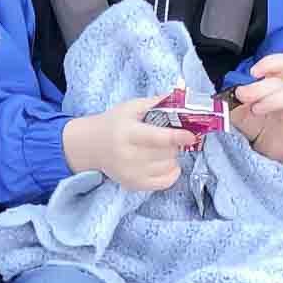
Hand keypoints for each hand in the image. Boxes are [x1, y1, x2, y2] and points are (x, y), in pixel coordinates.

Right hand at [63, 96, 197, 192]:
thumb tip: (183, 97)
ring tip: (164, 148)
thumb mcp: (131, 107)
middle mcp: (128, 156)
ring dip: (173, 156)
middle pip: (166, 153)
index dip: (178, 137)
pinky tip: (169, 163)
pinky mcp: (133, 185)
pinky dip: (172, 173)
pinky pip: (164, 183)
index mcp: (128, 133)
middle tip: (170, 136)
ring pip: (168, 166)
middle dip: (175, 143)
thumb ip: (157, 102)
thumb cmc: (114, 123)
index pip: (158, 138)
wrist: (91, 145)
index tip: (192, 135)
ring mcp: (131, 173)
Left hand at [230, 53, 282, 171]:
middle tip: (243, 96)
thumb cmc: (255, 124)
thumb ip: (230, 103)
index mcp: (276, 83)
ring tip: (256, 109)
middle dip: (260, 87)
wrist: (266, 149)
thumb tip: (220, 99)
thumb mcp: (238, 112)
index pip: (282, 64)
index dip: (269, 63)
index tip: (253, 73)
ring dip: (274, 100)